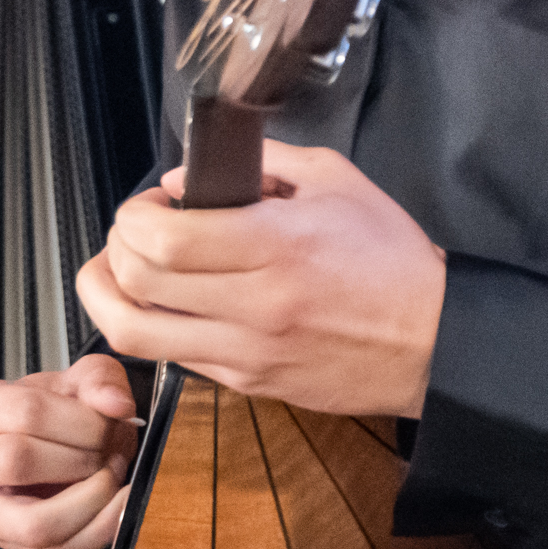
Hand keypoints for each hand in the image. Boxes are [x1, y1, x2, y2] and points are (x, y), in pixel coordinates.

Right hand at [0, 354, 139, 548]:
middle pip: (17, 462)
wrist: (60, 448)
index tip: (111, 424)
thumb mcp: (82, 380)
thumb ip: (101, 379)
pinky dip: (97, 533)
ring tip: (112, 482)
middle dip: (79, 460)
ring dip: (90, 504)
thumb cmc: (61, 414)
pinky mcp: (8, 545)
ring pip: (34, 524)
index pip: (25, 411)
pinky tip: (114, 507)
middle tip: (110, 454)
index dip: (80, 422)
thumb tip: (115, 404)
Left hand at [75, 139, 445, 417]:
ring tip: (125, 272)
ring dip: (111, 297)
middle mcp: (254, 304)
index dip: (135, 216)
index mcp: (275, 246)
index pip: (163, 239)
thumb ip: (261, 164)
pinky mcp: (249, 384)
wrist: (436, 344)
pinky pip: (174, 358)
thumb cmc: (393, 262)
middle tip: (134, 232)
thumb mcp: (336, 180)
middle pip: (136, 282)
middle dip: (115, 247)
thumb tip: (187, 178)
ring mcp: (247, 352)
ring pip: (134, 335)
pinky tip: (174, 304)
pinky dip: (156, 327)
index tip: (149, 205)